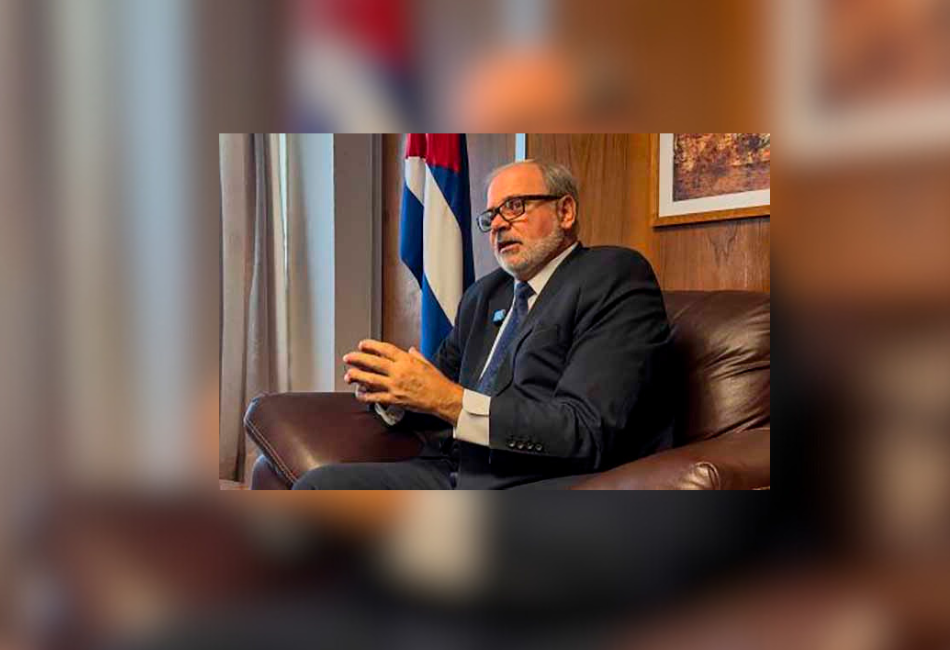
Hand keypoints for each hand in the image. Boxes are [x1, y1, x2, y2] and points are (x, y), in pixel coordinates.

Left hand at [343, 340, 463, 425]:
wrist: (442, 398)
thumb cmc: (436, 382)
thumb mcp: (426, 363)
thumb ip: (416, 356)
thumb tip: (410, 350)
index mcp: (406, 360)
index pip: (384, 349)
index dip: (371, 345)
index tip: (362, 345)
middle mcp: (398, 372)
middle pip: (373, 362)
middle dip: (358, 359)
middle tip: (348, 358)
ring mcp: (395, 386)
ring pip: (370, 379)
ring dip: (357, 376)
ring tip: (348, 375)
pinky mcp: (395, 399)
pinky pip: (376, 397)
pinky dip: (366, 396)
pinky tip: (359, 394)